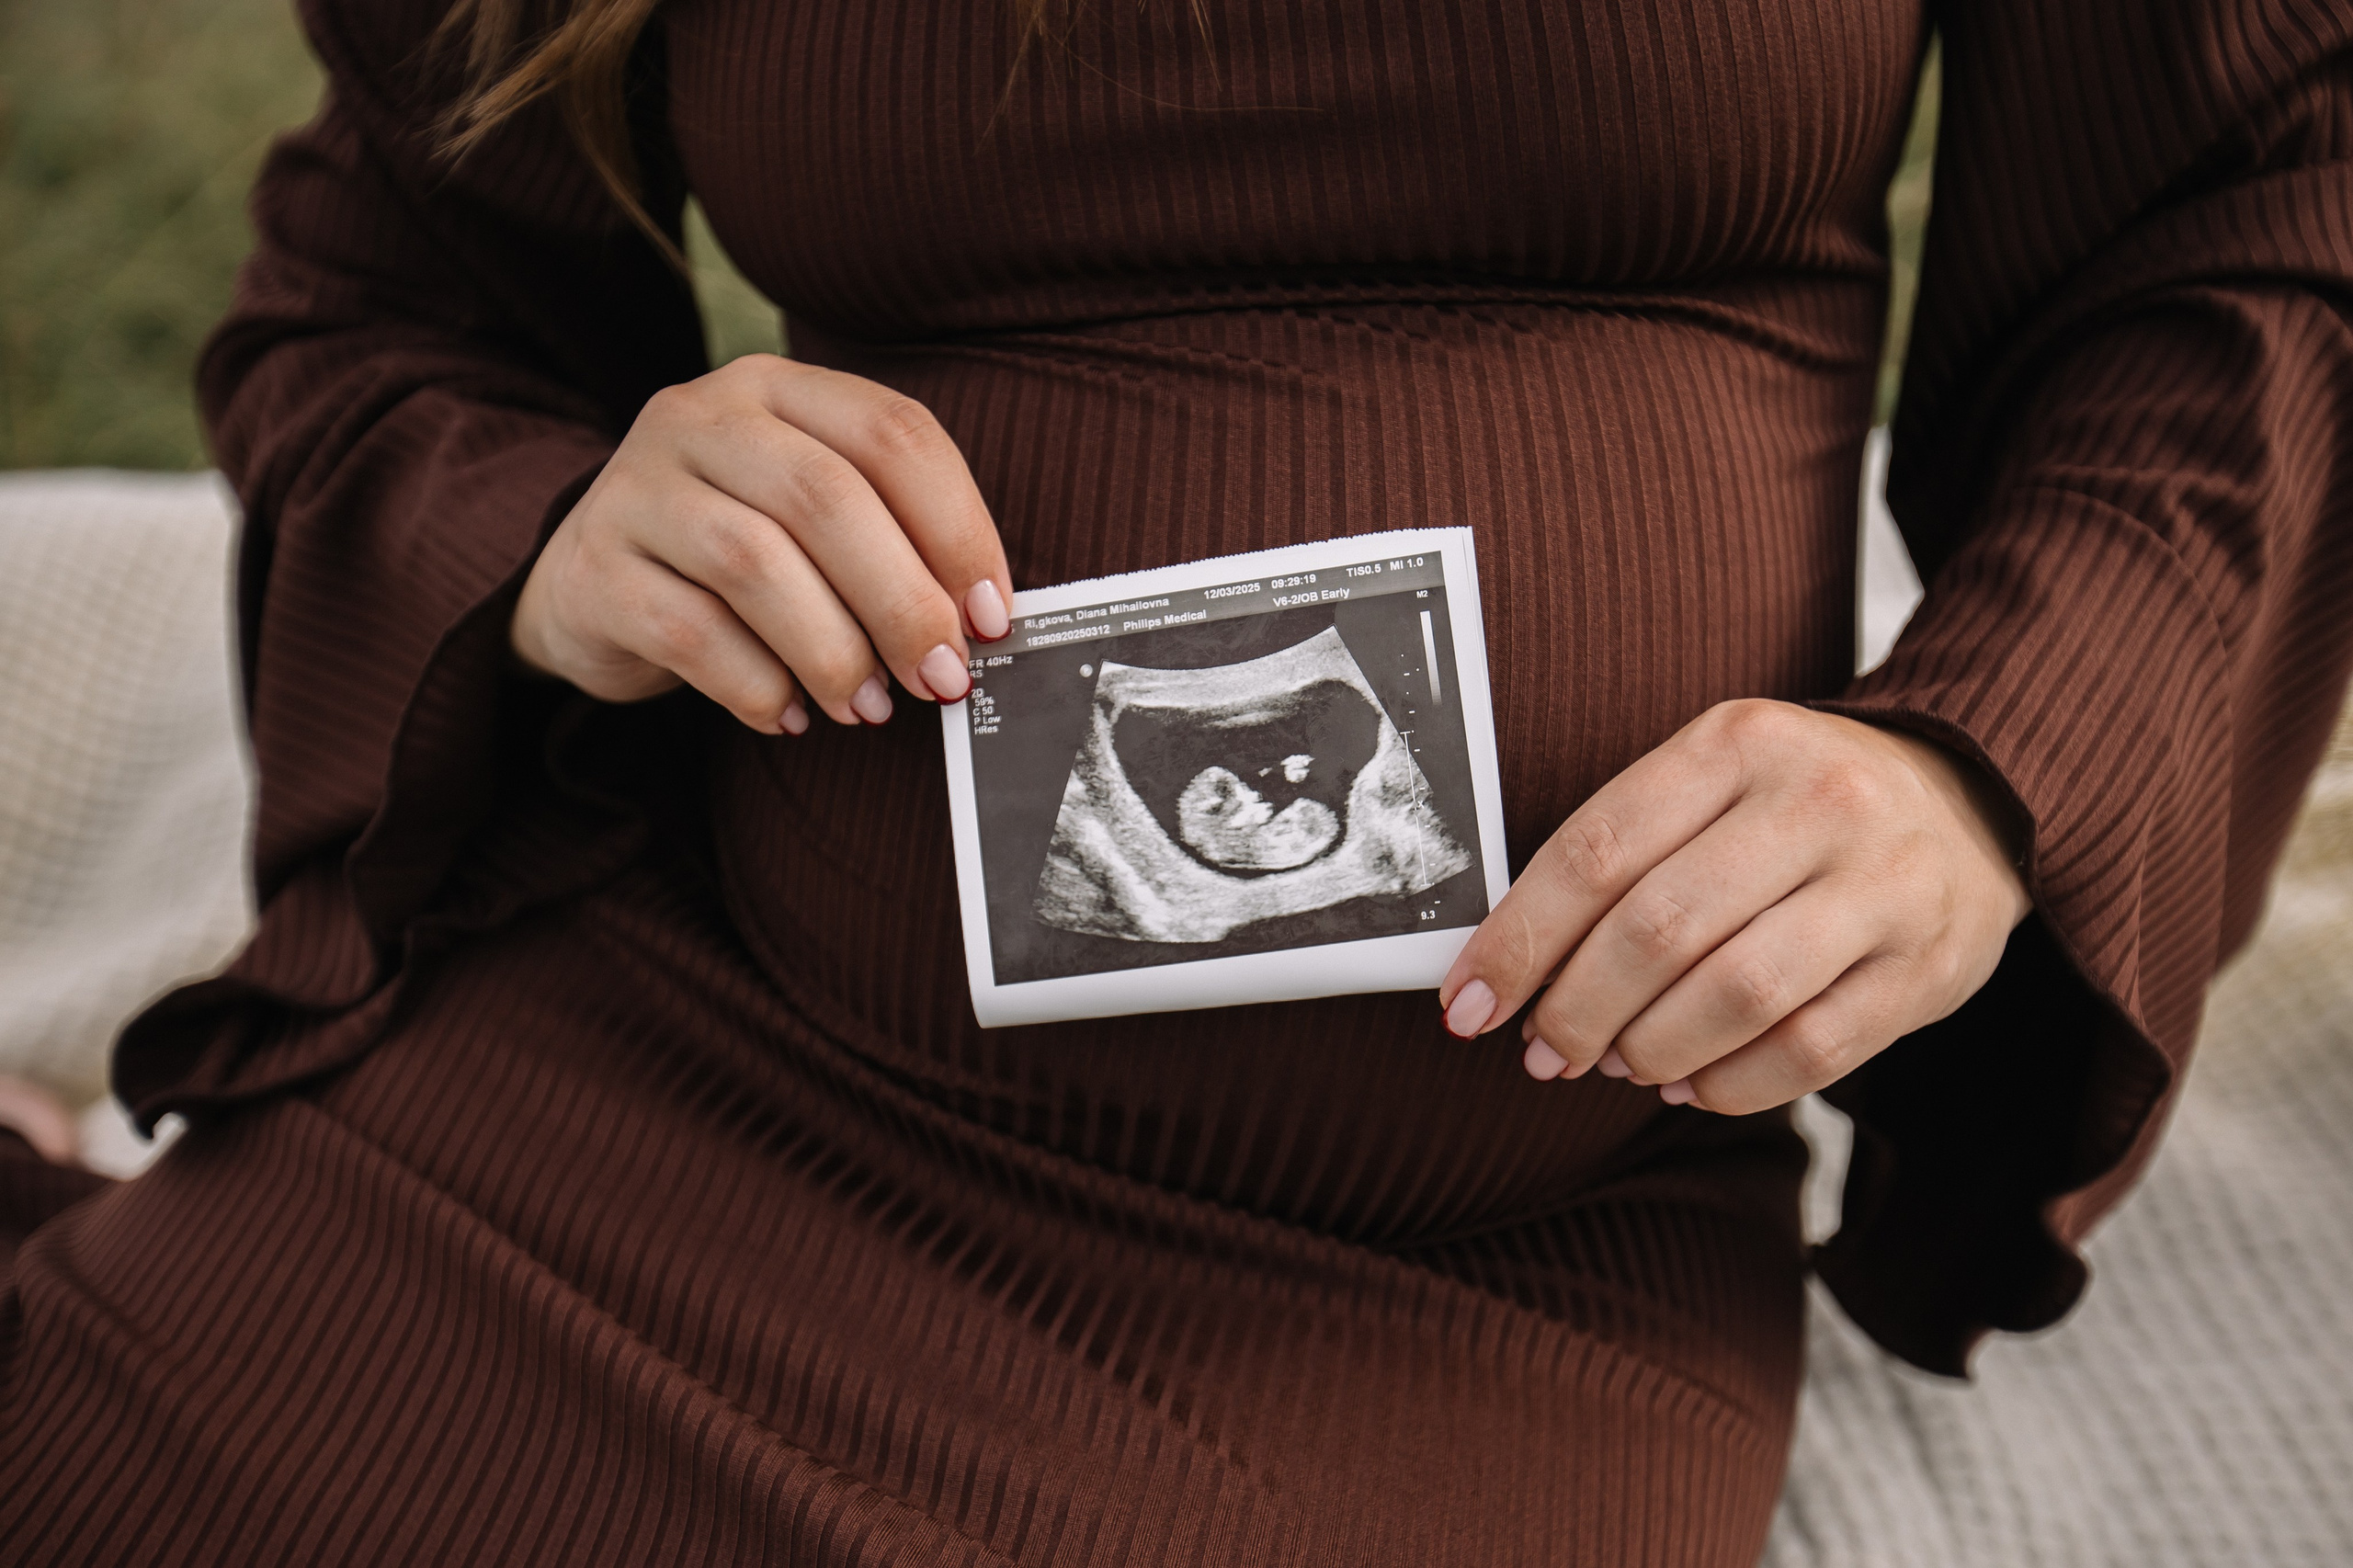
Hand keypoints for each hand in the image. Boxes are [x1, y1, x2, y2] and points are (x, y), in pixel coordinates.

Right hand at [511, 355, 1012, 732]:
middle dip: (902, 600)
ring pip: (754, 561)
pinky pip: (690, 631)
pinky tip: (789, 714)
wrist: (591, 583)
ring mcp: (636, 486)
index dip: (959, 528)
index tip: (992, 617)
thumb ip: (889, 543)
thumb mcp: (811, 521)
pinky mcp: (594, 568)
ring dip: (832, 649)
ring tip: (867, 706)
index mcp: (778, 389)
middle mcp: (702, 417)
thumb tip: (975, 627)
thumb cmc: (734, 556)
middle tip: (942, 676)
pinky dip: (757, 685)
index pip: (892, 432)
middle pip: (826, 496)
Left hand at [1437, 700, 2030, 1112]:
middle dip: (1576, 1010)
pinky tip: (1689, 1084)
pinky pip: (1809, 1051)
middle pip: (1658, 931)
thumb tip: (1510, 965)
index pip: (1596, 851)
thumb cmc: (1795, 801)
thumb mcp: (1712, 778)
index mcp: (1737, 742)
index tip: (1468, 1004)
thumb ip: (1620, 852)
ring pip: (1735, 995)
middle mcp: (1818, 802)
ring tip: (1617, 1063)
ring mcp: (1883, 885)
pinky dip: (1729, 1084)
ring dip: (1651, 1049)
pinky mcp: (1927, 967)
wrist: (1968, 798)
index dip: (1518, 940)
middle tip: (1544, 1051)